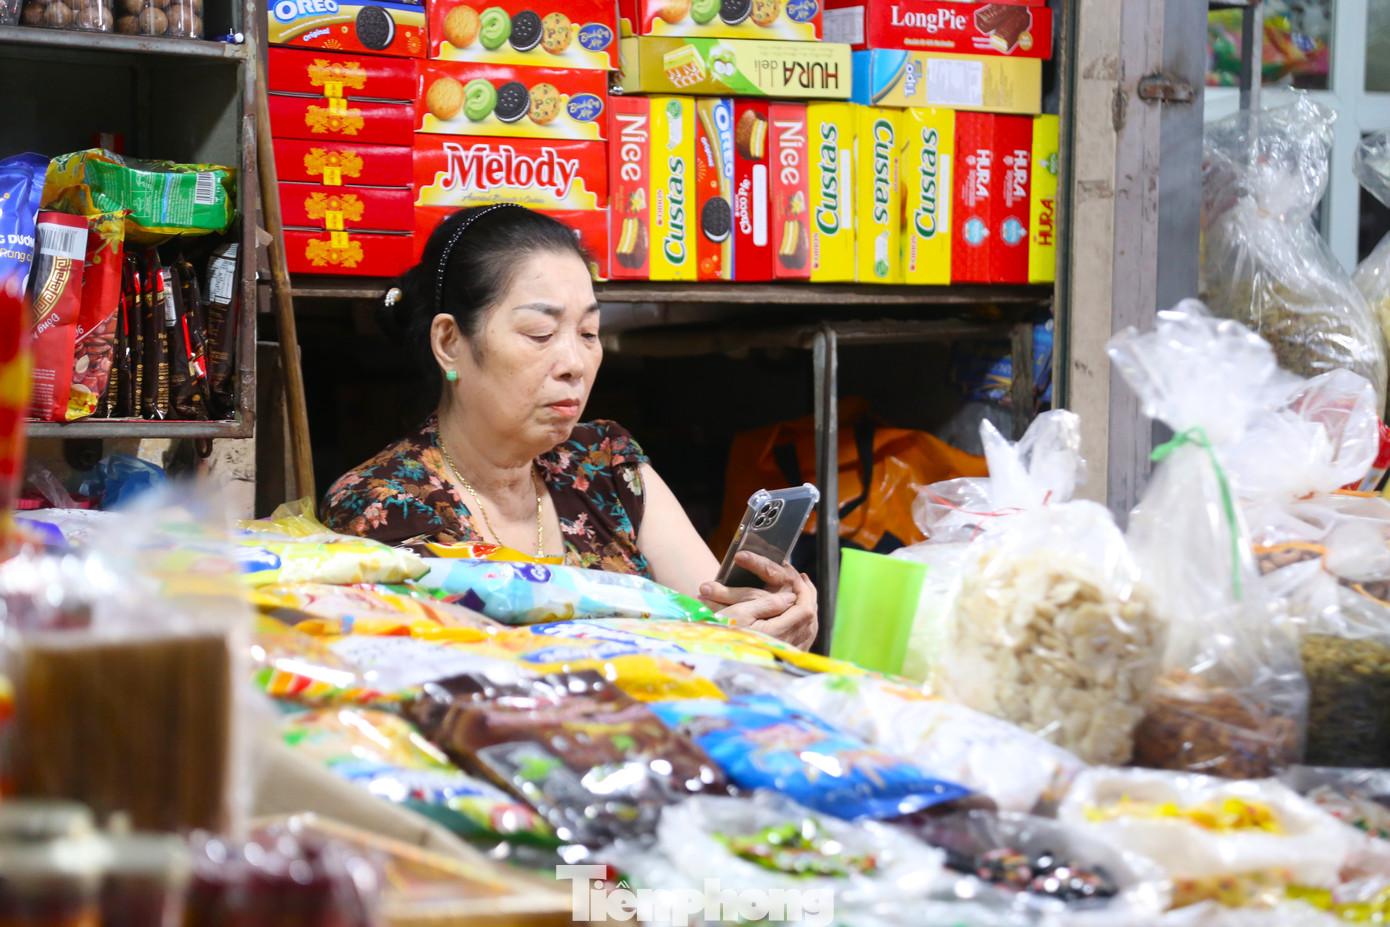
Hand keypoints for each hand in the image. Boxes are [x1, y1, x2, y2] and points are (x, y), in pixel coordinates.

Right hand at [699, 550, 817, 650]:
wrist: (714, 654)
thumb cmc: (723, 631)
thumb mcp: (741, 613)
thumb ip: (768, 604)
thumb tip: (790, 597)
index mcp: (777, 633)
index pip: (804, 610)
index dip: (804, 592)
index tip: (797, 579)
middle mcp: (786, 645)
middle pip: (810, 619)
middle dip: (809, 597)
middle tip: (803, 581)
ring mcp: (786, 653)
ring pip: (809, 629)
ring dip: (808, 610)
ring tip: (803, 594)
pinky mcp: (783, 658)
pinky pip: (803, 640)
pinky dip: (805, 624)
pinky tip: (799, 616)